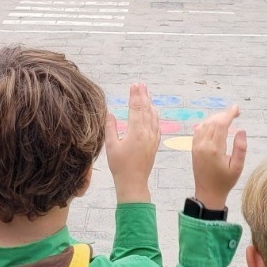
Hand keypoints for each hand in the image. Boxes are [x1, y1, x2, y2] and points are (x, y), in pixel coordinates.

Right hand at [105, 82, 159, 202]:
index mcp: (136, 132)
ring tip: (147, 94)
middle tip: (141, 84)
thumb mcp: (111, 146)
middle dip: (143, 96)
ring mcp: (152, 139)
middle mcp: (147, 133)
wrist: (133, 182)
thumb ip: (110, 128)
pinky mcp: (155, 144)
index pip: (136, 108)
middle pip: (146, 109)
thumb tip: (110, 113)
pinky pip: (157, 125)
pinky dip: (155, 115)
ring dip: (150, 104)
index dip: (135, 96)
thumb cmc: (120, 166)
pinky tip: (153, 111)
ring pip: (153, 116)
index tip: (134, 85)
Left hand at [190, 105, 246, 212]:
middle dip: (224, 114)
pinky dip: (207, 123)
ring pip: (205, 124)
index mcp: (214, 149)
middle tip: (235, 112)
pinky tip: (214, 124)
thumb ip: (240, 148)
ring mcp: (196, 146)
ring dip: (216, 118)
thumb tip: (241, 130)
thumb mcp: (237, 167)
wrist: (208, 193)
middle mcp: (203, 145)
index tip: (237, 108)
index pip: (221, 124)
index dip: (229, 114)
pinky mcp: (194, 148)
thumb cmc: (225, 181)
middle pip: (213, 121)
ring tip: (228, 118)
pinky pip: (198, 130)